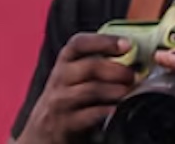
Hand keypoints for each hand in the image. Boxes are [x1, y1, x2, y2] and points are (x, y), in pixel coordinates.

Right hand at [18, 33, 136, 141]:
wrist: (41, 133)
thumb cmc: (64, 103)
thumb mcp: (71, 80)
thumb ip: (92, 69)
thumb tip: (130, 60)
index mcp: (63, 64)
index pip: (78, 44)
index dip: (102, 41)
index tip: (126, 44)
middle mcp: (60, 79)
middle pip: (88, 66)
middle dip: (116, 69)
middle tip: (133, 75)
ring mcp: (61, 101)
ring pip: (89, 90)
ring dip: (114, 90)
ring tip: (129, 92)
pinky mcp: (65, 123)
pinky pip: (88, 115)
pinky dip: (105, 111)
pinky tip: (116, 110)